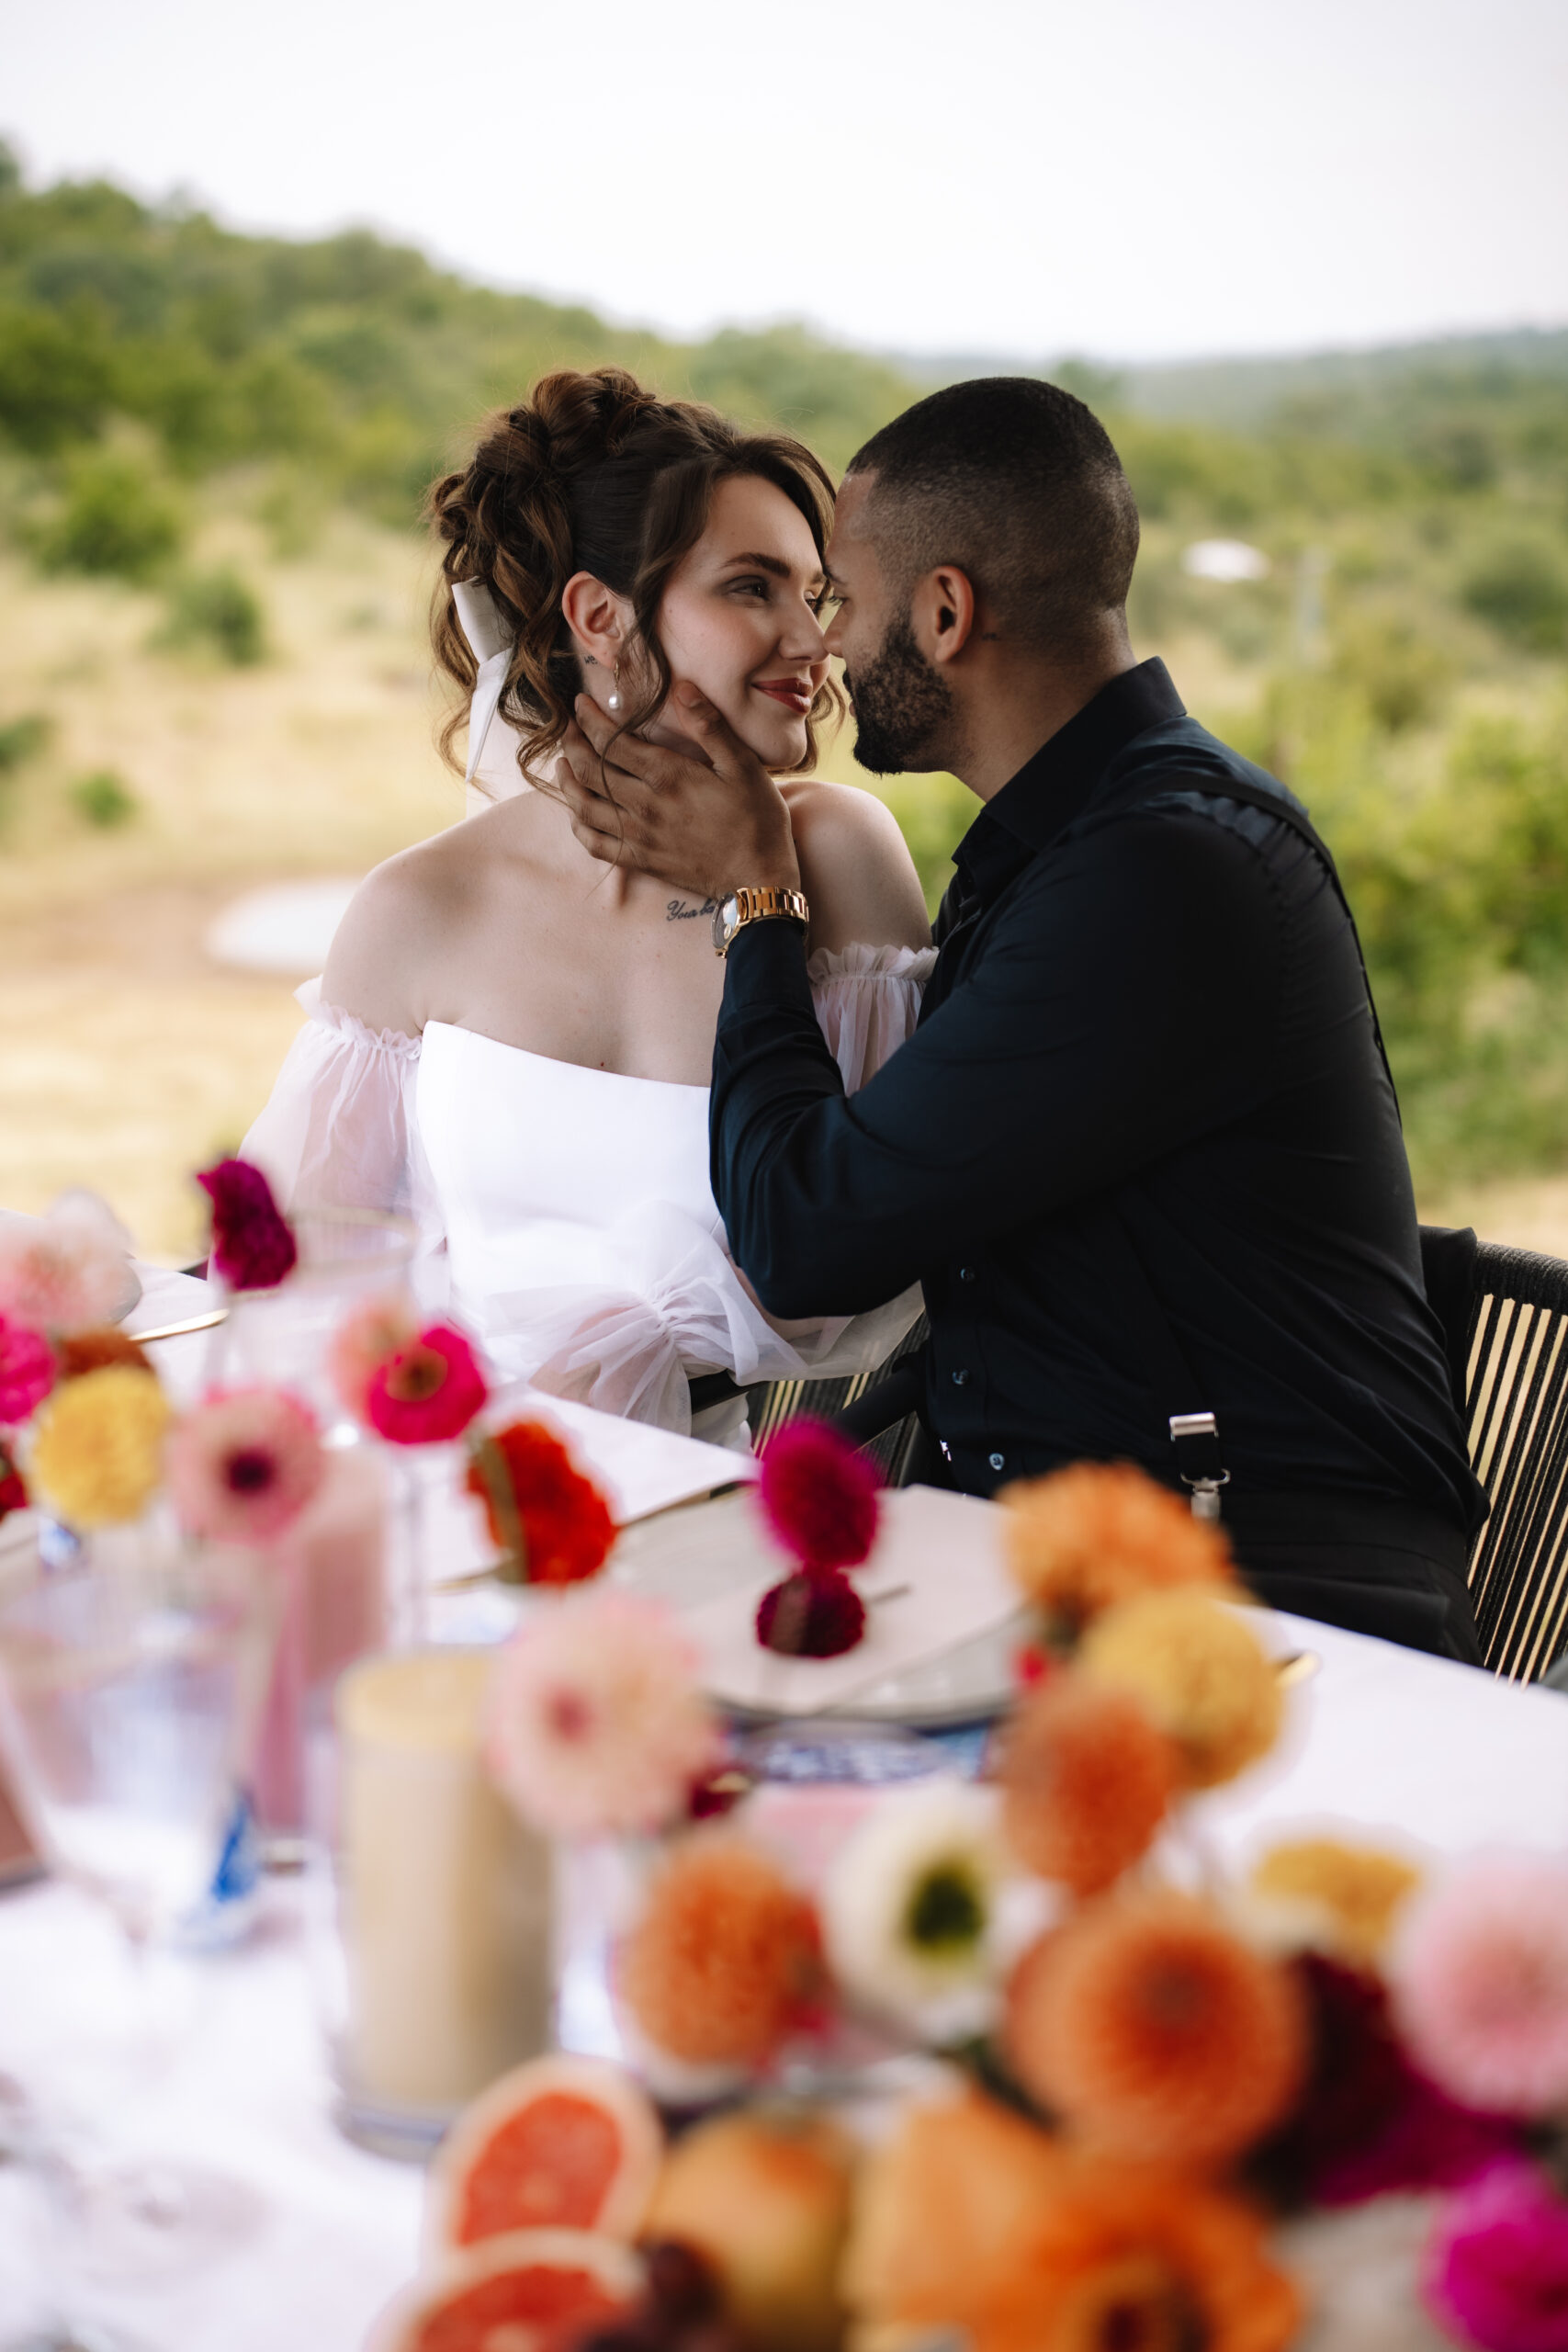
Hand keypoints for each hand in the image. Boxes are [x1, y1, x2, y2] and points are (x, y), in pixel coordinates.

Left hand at [557, 685, 800, 902]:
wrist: (757, 878)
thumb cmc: (756, 819)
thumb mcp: (742, 765)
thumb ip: (709, 725)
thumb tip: (681, 687)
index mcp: (667, 776)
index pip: (611, 741)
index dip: (589, 719)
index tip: (581, 704)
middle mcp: (644, 806)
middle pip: (590, 770)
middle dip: (573, 743)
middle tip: (569, 729)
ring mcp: (638, 837)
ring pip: (584, 806)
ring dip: (567, 782)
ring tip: (563, 764)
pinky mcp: (639, 861)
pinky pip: (595, 844)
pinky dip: (578, 826)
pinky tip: (577, 813)